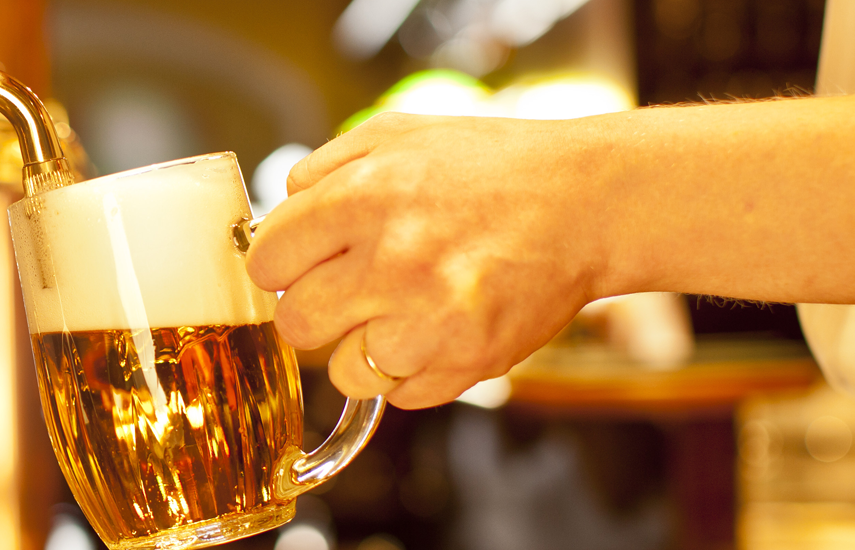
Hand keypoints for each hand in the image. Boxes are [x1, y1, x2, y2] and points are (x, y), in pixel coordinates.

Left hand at [246, 112, 614, 408]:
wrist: (586, 202)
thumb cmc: (490, 167)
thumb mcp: (398, 134)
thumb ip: (325, 168)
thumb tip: (278, 212)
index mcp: (363, 197)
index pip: (267, 262)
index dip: (282, 264)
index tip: (301, 264)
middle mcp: (391, 260)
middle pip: (296, 323)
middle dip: (315, 309)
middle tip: (349, 292)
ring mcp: (430, 317)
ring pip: (343, 371)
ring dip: (363, 348)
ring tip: (401, 313)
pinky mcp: (467, 360)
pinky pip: (400, 395)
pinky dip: (412, 372)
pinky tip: (438, 330)